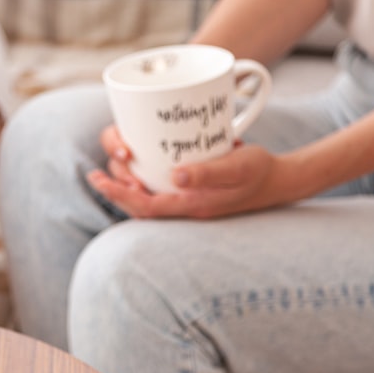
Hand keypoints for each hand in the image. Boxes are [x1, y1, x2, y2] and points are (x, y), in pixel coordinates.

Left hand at [88, 133, 291, 219]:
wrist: (278, 179)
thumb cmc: (258, 171)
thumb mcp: (238, 166)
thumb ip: (209, 172)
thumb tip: (176, 175)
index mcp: (193, 205)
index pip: (146, 206)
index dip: (119, 195)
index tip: (98, 180)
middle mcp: (185, 206)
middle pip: (139, 206)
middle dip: (113, 191)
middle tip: (95, 174)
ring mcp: (186, 200)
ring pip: (145, 199)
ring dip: (125, 186)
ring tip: (111, 169)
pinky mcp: (189, 191)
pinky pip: (157, 191)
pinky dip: (141, 182)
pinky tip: (134, 166)